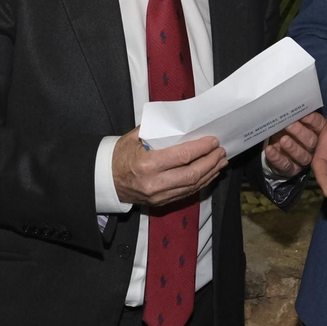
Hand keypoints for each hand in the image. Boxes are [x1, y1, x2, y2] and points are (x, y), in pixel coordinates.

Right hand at [111, 127, 226, 206]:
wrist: (106, 180)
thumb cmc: (120, 155)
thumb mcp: (135, 137)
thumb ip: (157, 130)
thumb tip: (181, 123)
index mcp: (147, 164)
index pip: (182, 156)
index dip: (201, 148)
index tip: (213, 141)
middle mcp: (155, 183)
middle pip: (192, 174)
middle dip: (210, 162)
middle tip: (221, 151)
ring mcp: (159, 195)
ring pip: (192, 186)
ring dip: (210, 173)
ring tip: (220, 162)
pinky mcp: (161, 202)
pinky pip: (187, 193)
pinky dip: (201, 183)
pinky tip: (209, 174)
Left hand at [264, 111, 323, 178]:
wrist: (275, 147)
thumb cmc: (286, 129)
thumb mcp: (290, 120)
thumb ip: (293, 114)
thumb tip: (289, 102)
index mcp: (316, 132)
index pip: (319, 125)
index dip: (312, 120)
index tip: (303, 115)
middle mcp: (313, 147)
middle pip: (311, 141)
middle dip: (300, 133)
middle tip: (289, 125)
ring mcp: (302, 160)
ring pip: (302, 156)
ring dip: (292, 147)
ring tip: (283, 140)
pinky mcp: (291, 170)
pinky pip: (286, 165)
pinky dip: (277, 158)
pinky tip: (270, 150)